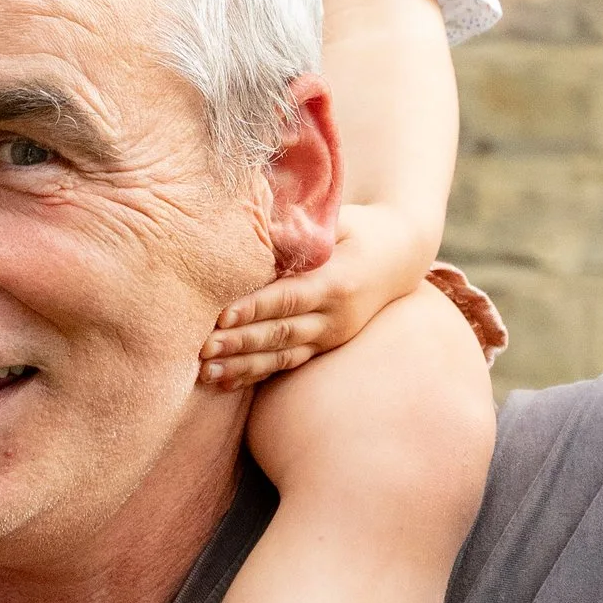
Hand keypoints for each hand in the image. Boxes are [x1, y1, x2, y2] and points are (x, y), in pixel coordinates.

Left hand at [201, 203, 432, 385]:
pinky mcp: (323, 347)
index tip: (223, 316)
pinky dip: (256, 374)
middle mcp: (334, 316)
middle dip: (241, 343)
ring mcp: (330, 336)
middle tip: (204, 350)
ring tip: (207, 374)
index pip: (289, 298)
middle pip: (281, 333)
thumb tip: (261, 224)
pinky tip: (226, 382)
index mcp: (335, 281)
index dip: (255, 308)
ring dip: (243, 367)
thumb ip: (302, 226)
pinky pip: (287, 365)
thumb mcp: (338, 220)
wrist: (399, 258)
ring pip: (282, 357)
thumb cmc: (359, 230)